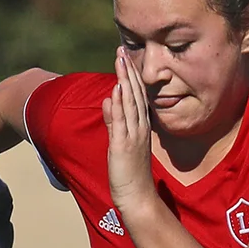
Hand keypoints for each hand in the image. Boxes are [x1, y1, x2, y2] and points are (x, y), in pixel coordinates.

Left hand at [102, 47, 158, 218]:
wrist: (138, 198)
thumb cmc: (129, 173)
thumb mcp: (120, 143)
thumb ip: (114, 121)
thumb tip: (109, 100)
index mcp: (140, 127)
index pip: (136, 96)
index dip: (130, 76)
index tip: (125, 57)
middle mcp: (139, 128)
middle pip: (134, 94)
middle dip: (128, 71)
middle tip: (122, 49)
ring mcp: (133, 136)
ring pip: (130, 103)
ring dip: (125, 81)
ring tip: (120, 60)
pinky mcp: (123, 146)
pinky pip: (122, 122)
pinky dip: (120, 104)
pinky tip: (117, 89)